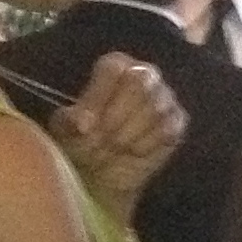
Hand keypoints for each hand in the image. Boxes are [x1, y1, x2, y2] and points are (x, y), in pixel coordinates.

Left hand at [49, 53, 186, 222]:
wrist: (103, 174)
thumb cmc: (82, 141)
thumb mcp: (65, 130)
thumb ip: (69, 121)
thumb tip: (81, 123)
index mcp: (114, 68)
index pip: (112, 68)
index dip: (97, 97)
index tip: (84, 127)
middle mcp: (143, 75)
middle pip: (139, 82)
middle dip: (117, 115)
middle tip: (101, 140)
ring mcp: (164, 98)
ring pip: (155, 107)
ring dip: (130, 133)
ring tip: (113, 148)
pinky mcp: (177, 122)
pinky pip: (168, 129)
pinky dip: (147, 144)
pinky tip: (134, 153)